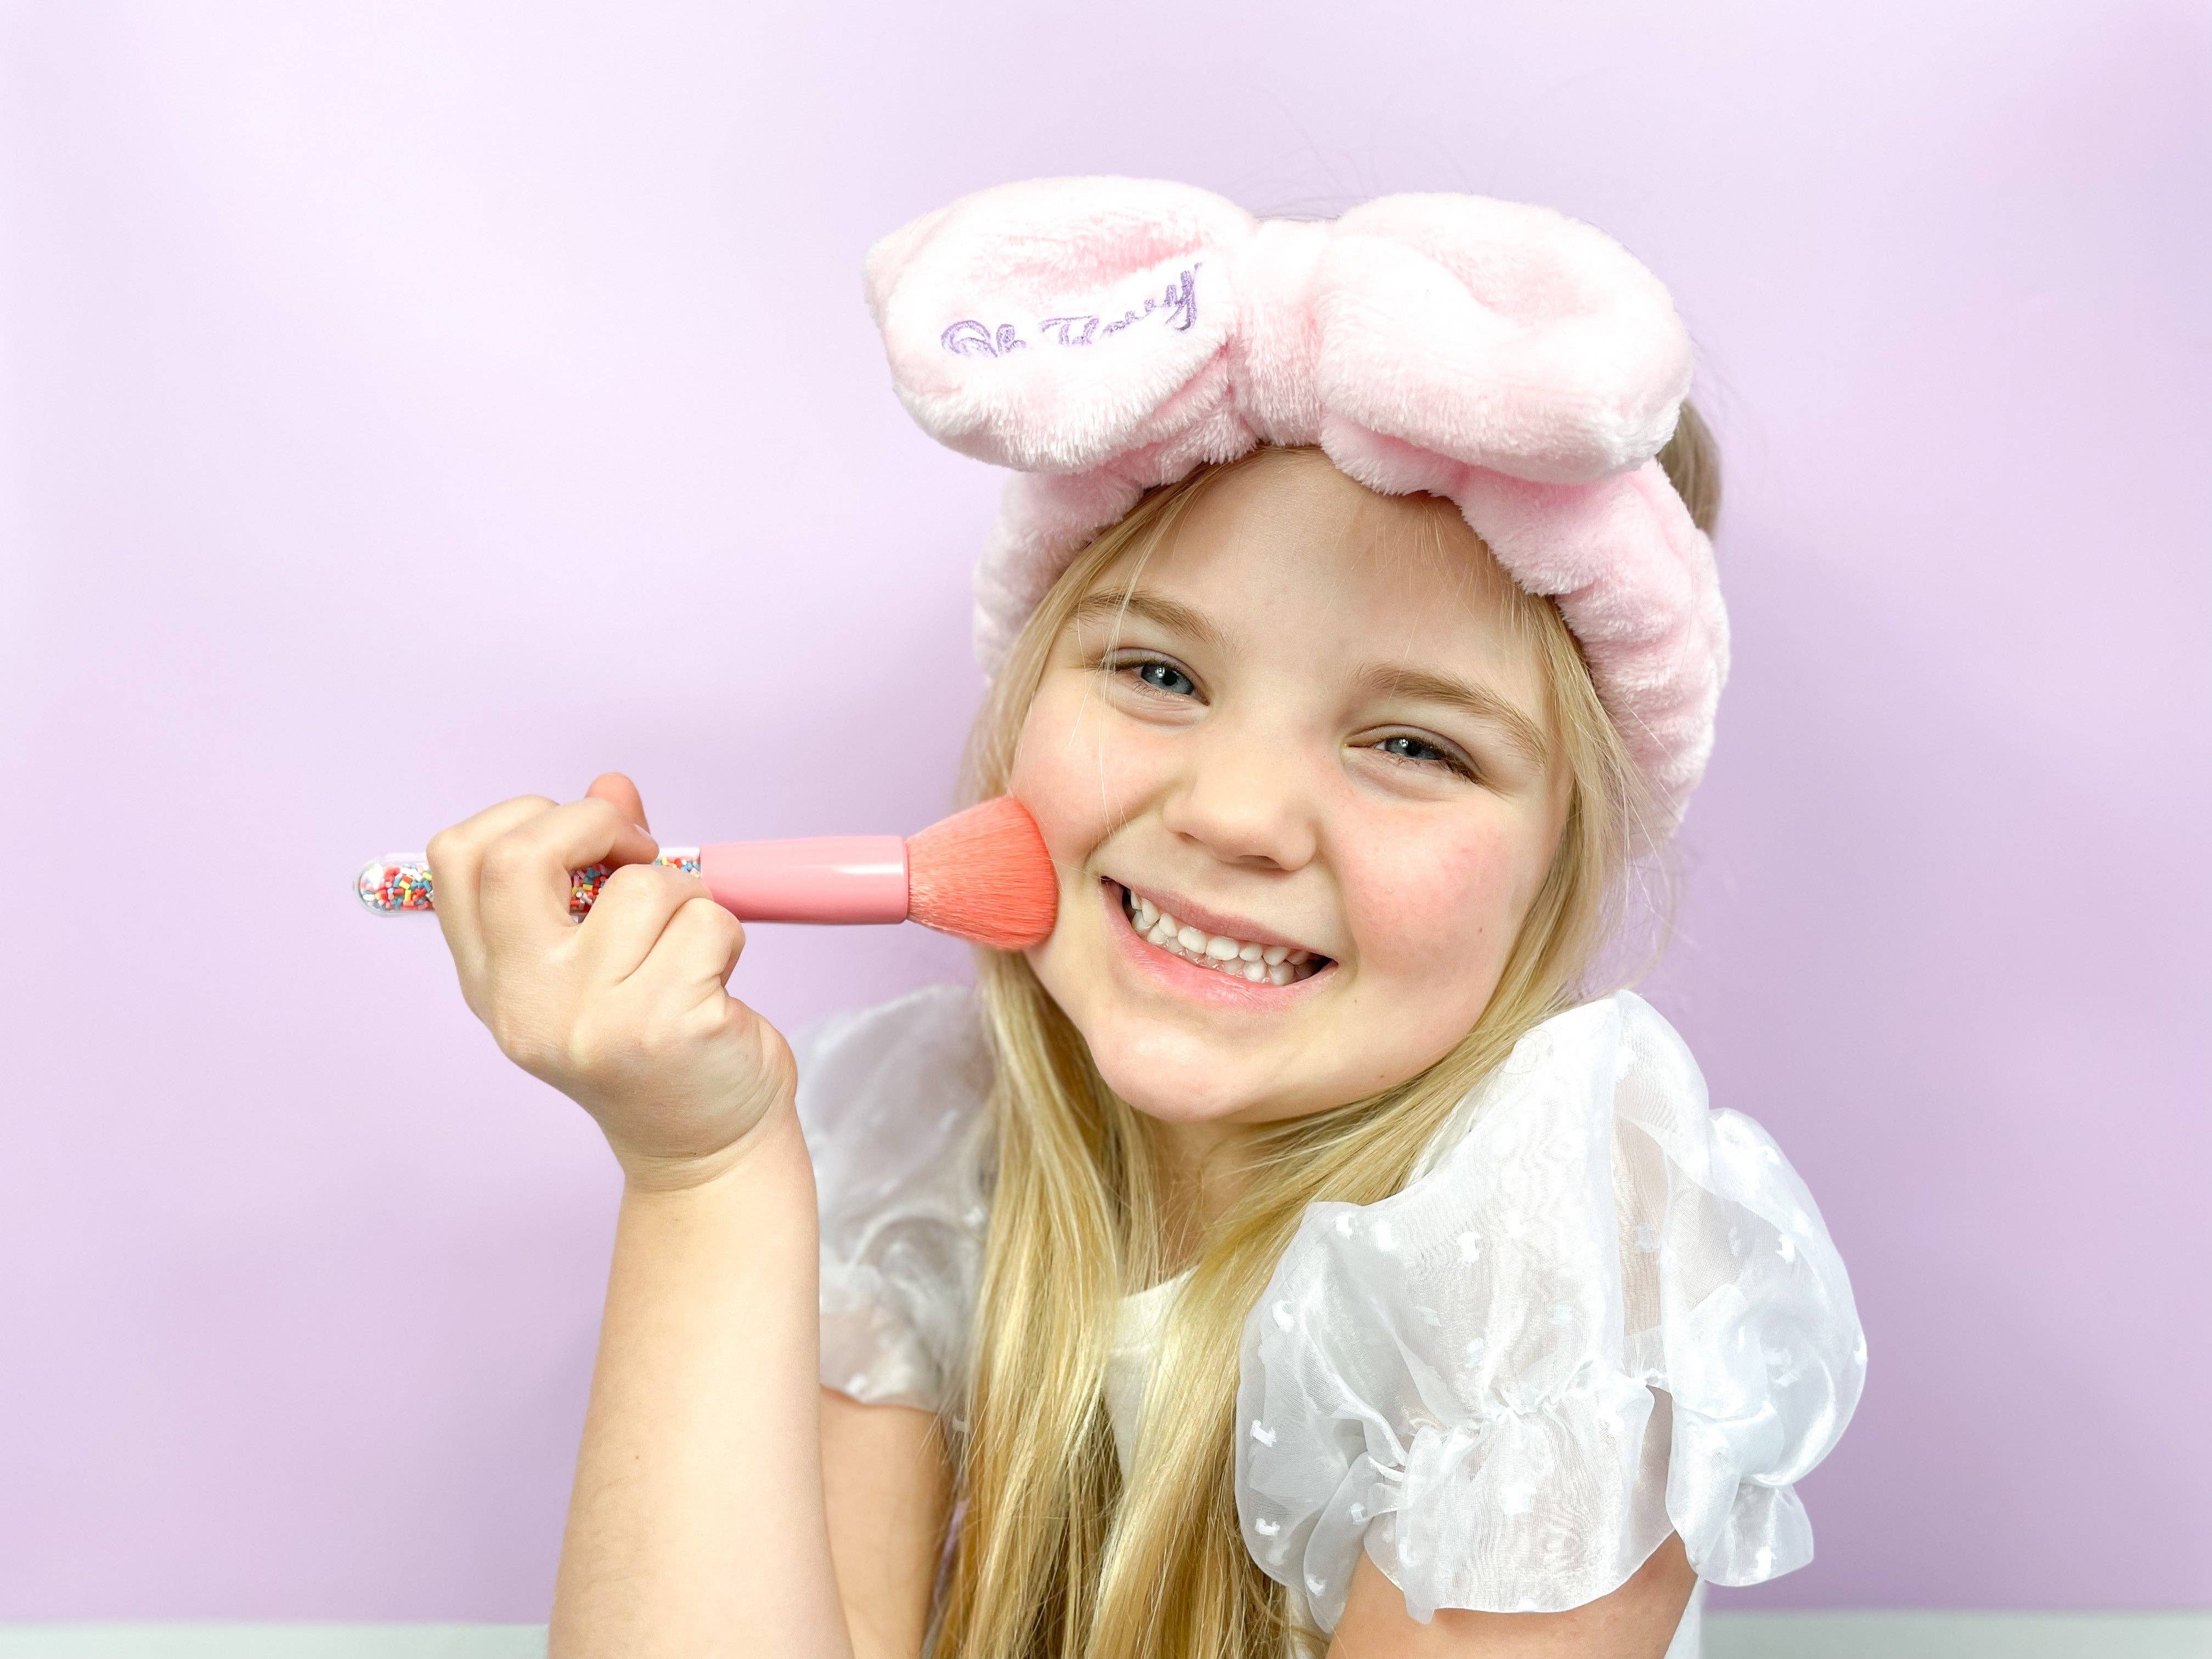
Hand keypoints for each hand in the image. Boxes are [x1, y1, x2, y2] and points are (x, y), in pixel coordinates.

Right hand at [424, 772, 796, 1187]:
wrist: (703, 1150)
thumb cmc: (657, 1041)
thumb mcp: (603, 957)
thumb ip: (596, 869)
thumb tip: (611, 784)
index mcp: (492, 980)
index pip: (457, 856)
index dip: (525, 818)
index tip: (583, 843)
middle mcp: (525, 1002)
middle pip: (520, 855)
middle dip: (597, 825)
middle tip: (641, 855)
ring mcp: (590, 1020)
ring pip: (644, 886)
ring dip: (688, 896)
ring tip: (689, 953)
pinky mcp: (664, 1027)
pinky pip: (709, 922)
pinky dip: (727, 935)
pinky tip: (715, 986)